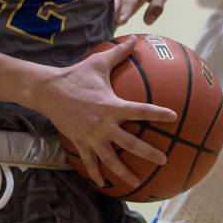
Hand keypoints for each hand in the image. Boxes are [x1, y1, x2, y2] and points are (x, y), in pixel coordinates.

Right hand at [38, 36, 175, 189]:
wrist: (49, 91)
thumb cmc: (76, 75)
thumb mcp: (98, 63)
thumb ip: (119, 53)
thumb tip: (134, 38)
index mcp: (112, 106)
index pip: (141, 111)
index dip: (158, 114)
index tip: (173, 117)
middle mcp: (104, 125)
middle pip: (131, 143)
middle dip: (149, 153)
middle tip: (164, 159)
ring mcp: (92, 137)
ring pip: (111, 159)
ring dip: (125, 172)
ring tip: (138, 181)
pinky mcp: (81, 142)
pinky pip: (90, 162)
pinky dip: (96, 174)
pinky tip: (104, 184)